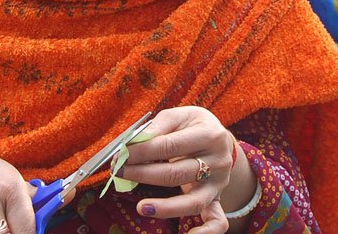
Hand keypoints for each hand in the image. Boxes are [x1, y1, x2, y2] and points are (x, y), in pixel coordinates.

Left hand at [121, 107, 245, 233]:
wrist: (219, 139)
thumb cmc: (192, 126)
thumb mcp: (180, 116)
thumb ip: (158, 126)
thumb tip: (133, 143)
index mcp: (209, 134)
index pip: (169, 146)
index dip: (141, 151)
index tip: (120, 154)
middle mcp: (218, 161)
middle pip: (176, 174)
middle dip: (142, 174)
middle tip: (118, 172)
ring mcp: (219, 183)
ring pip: (193, 201)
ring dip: (164, 207)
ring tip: (141, 207)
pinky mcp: (216, 198)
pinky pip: (217, 221)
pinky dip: (206, 233)